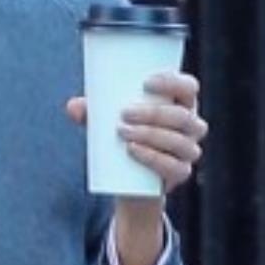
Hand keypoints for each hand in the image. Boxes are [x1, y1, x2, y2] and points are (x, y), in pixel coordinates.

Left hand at [65, 71, 205, 193]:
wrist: (132, 183)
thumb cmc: (125, 139)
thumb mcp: (108, 123)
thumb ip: (91, 112)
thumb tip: (72, 107)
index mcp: (181, 104)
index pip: (189, 87)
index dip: (172, 82)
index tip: (146, 83)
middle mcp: (191, 126)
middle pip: (182, 116)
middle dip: (154, 113)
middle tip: (124, 113)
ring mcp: (188, 151)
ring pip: (179, 141)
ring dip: (151, 134)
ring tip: (123, 133)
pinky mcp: (181, 173)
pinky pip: (174, 166)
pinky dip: (153, 157)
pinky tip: (133, 150)